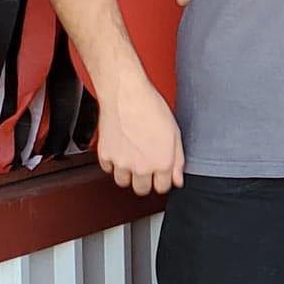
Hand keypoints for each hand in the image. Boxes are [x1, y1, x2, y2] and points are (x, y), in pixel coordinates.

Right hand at [95, 67, 184, 195]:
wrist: (126, 94)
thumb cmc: (151, 107)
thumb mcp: (175, 133)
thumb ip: (178, 160)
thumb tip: (178, 179)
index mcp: (161, 163)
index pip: (162, 188)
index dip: (162, 180)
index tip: (160, 174)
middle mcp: (141, 167)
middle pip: (142, 189)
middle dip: (145, 180)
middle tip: (145, 165)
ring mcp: (121, 163)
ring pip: (123, 182)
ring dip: (128, 173)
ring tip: (132, 156)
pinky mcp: (105, 156)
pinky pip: (108, 168)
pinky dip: (113, 162)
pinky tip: (120, 149)